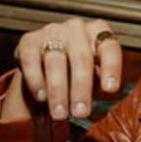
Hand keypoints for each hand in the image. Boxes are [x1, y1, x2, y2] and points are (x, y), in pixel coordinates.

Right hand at [3, 18, 121, 120]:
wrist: (48, 56)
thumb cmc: (80, 68)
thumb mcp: (96, 73)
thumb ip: (102, 82)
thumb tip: (107, 98)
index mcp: (99, 32)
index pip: (109, 47)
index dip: (111, 68)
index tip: (110, 90)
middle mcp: (77, 28)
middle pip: (81, 58)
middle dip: (81, 88)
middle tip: (80, 113)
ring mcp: (52, 31)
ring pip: (55, 61)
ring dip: (58, 90)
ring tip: (60, 113)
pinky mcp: (29, 40)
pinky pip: (31, 60)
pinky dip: (36, 80)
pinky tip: (41, 97)